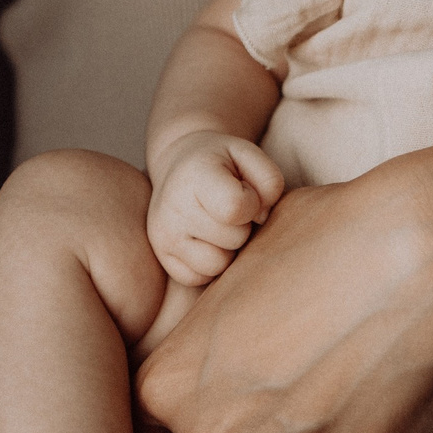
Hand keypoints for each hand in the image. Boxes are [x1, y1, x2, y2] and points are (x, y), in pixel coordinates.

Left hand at [135, 146, 432, 432]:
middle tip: (291, 398)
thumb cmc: (324, 240)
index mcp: (164, 388)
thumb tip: (209, 343)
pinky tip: (359, 427)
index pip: (156, 428)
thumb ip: (205, 332)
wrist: (416, 258)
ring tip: (331, 410)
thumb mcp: (233, 272)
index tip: (234, 392)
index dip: (197, 410)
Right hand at [146, 131, 284, 284]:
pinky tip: (207, 240)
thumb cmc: (221, 163)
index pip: (236, 208)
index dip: (252, 203)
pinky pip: (200, 278)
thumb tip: (261, 218)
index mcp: (194, 176)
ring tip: (219, 225)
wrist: (178, 165)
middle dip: (241, 226)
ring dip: (227, 249)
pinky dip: (210, 264)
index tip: (244, 191)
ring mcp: (164, 237)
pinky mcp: (163, 258)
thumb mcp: (248, 154)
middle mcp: (172, 208)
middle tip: (229, 208)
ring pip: (217, 265)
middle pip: (234, 239)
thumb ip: (269, 179)